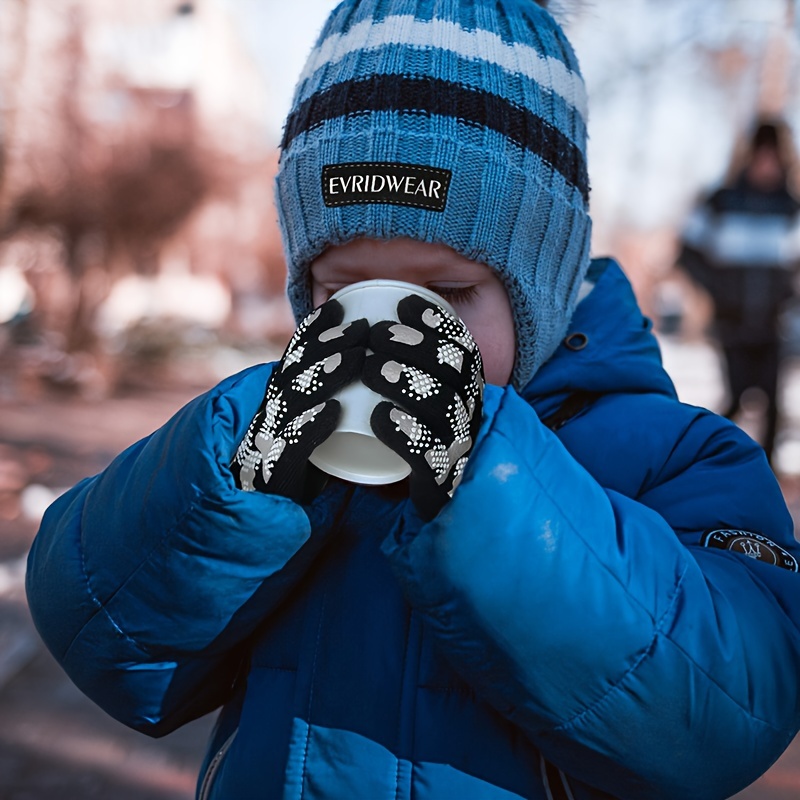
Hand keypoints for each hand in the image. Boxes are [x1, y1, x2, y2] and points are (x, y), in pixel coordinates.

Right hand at [230, 300, 367, 500]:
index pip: (291, 362)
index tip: (341, 307)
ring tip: (354, 357)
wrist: (271, 524)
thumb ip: (320, 400)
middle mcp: (266, 423)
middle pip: (290, 376)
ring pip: (288, 406)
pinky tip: (333, 412)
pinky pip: (288, 453)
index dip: (314, 332)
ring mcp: (266, 451)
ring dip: (322, 377)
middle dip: (325, 346)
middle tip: (361, 327)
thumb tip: (362, 362)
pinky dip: (309, 429)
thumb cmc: (300, 471)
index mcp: (275, 407)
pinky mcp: (275, 483)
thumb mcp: (306, 429)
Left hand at [363, 294, 483, 519]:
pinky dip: (405, 433)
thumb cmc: (405, 431)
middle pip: (456, 374)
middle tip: (376, 336)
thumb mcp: (411, 388)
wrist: (415, 493)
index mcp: (464, 391)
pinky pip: (430, 457)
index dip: (438, 324)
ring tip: (372, 370)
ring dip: (408, 383)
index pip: (463, 350)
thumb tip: (378, 303)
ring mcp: (456, 449)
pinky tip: (379, 416)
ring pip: (445, 410)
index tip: (403, 305)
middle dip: (417, 347)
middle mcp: (468, 417)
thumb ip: (401, 352)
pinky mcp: (439, 483)